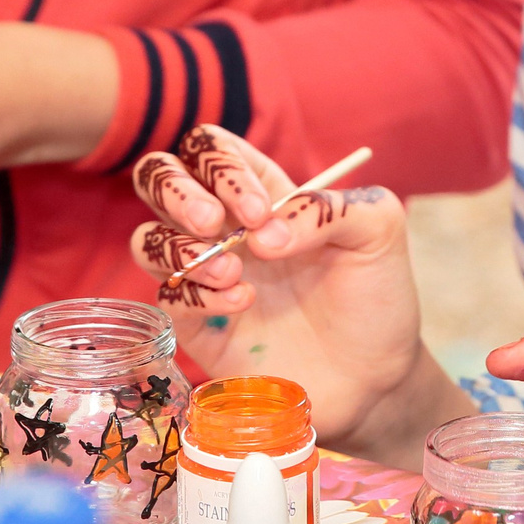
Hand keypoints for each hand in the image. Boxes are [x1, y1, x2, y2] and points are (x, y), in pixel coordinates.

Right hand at [128, 126, 468, 466]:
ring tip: (234, 274)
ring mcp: (207, 275)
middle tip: (214, 224)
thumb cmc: (375, 295)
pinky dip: (197, 295)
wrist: (376, 376)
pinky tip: (243, 305)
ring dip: (179, 249)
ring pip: (145, 239)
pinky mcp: (199, 326)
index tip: (260, 213)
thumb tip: (262, 233)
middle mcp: (226, 227)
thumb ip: (327, 208)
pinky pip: (167, 296)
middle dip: (175, 192)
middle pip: (156, 177)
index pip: (209, 148)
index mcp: (263, 191)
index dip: (223, 169)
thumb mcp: (378, 230)